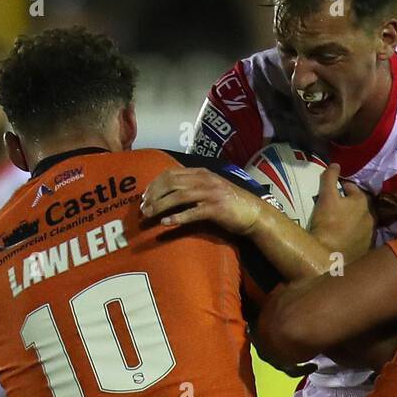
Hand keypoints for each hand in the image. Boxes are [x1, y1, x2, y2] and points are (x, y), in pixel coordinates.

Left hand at [140, 167, 262, 234]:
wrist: (254, 213)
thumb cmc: (230, 203)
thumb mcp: (210, 188)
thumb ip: (193, 186)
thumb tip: (170, 193)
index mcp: (201, 173)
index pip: (170, 173)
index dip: (154, 184)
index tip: (144, 196)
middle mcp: (204, 180)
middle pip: (171, 183)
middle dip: (153, 195)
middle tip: (143, 208)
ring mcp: (210, 193)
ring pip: (178, 196)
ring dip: (160, 205)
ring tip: (149, 215)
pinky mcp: (215, 209)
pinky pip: (192, 212)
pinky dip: (177, 217)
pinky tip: (166, 223)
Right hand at [308, 165, 374, 263]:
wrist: (327, 254)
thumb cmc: (327, 222)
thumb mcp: (326, 197)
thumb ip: (330, 178)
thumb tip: (335, 164)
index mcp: (362, 201)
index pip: (351, 188)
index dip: (340, 188)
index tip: (331, 193)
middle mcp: (370, 216)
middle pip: (357, 206)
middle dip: (348, 205)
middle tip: (334, 209)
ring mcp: (369, 234)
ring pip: (359, 222)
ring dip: (351, 221)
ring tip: (338, 225)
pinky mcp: (365, 249)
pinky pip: (359, 237)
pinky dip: (353, 235)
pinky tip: (343, 238)